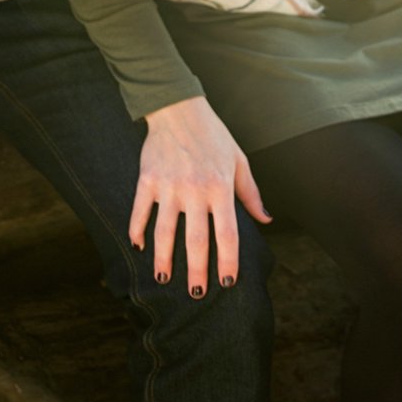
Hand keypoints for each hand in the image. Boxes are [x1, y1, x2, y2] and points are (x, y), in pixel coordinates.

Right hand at [130, 97, 271, 294]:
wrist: (178, 108)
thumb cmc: (213, 135)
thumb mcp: (239, 161)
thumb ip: (250, 193)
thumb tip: (265, 220)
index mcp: (220, 188)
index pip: (226, 234)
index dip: (228, 261)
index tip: (227, 282)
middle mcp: (194, 190)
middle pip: (195, 241)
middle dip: (196, 271)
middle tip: (197, 293)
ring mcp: (168, 186)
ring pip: (164, 232)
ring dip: (164, 260)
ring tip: (164, 279)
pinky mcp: (147, 180)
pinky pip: (140, 212)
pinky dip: (137, 231)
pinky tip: (138, 248)